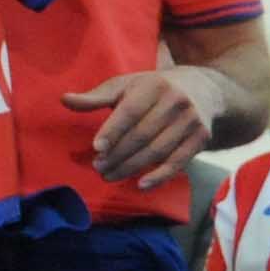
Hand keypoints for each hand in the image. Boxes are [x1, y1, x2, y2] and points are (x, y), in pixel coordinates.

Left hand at [64, 68, 214, 185]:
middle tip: (98, 167)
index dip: (113, 130)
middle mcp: (177, 101)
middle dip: (118, 154)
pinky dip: (160, 176)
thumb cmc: (154, 89)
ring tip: (110, 176)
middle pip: (143, 134)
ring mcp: (191, 121)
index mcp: (154, 85)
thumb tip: (64, 100)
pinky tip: (141, 185)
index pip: (131, 111)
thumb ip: (97, 97)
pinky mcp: (202, 138)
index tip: (96, 148)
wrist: (205, 90)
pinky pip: (179, 161)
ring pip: (158, 150)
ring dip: (132, 167)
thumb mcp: (127, 85)